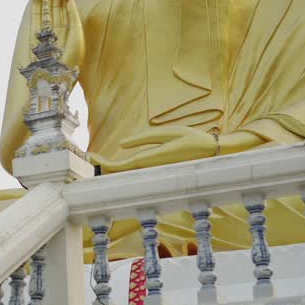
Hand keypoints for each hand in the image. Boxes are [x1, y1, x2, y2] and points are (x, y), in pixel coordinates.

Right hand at [30, 0, 83, 70]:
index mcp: (67, 30)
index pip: (66, 8)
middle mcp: (54, 27)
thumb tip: (69, 1)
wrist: (55, 79)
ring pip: (44, 4)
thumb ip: (73, 18)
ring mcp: (43, 27)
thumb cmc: (69, 63)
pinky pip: (35, 10)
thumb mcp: (76, 38)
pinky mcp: (33, 29)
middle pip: (55, 2)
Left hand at [89, 126, 217, 172]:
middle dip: (106, 165)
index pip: (126, 165)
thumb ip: (146, 138)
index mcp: (156, 158)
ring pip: (132, 172)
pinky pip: (139, 170)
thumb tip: (122, 144)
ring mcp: (158, 170)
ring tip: (98, 159)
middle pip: (125, 171)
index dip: (108, 164)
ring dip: (115, 166)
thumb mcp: (169, 132)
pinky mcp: (160, 168)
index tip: (93, 158)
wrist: (214, 152)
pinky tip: (117, 163)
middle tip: (90, 157)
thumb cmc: (193, 138)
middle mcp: (155, 168)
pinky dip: (125, 167)